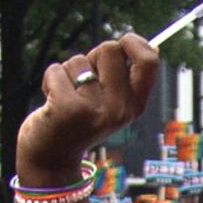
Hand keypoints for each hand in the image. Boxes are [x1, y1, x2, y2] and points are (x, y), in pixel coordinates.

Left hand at [19, 33, 158, 173]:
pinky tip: (52, 102)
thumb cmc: (81, 122)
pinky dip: (49, 80)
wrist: (52, 160)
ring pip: (79, 60)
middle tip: (84, 83)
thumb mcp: (112, 103)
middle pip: (110, 48)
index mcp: (134, 106)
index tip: (122, 43)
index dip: (134, 42)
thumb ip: (125, 77)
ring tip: (67, 97)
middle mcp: (119, 109)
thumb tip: (153, 45)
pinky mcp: (67, 108)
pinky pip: (56, 70)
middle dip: (93, 57)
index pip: (148, 62)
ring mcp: (94, 109)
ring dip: (68, 73)